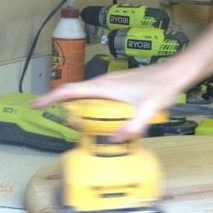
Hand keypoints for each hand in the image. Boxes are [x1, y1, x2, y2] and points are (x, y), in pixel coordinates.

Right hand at [31, 59, 183, 139]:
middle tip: (62, 124)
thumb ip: (134, 126)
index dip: (52, 97)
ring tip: (80, 125)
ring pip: (88, 95)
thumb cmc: (162, 87)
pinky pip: (99, 96)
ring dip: (80, 107)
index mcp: (105, 86)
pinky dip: (94, 106)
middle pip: (76, 93)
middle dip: (64, 106)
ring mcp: (113, 83)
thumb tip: (115, 140)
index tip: (36, 105)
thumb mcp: (149, 110)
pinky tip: (103, 119)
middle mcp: (105, 82)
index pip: (71, 90)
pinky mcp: (121, 85)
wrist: (176, 72)